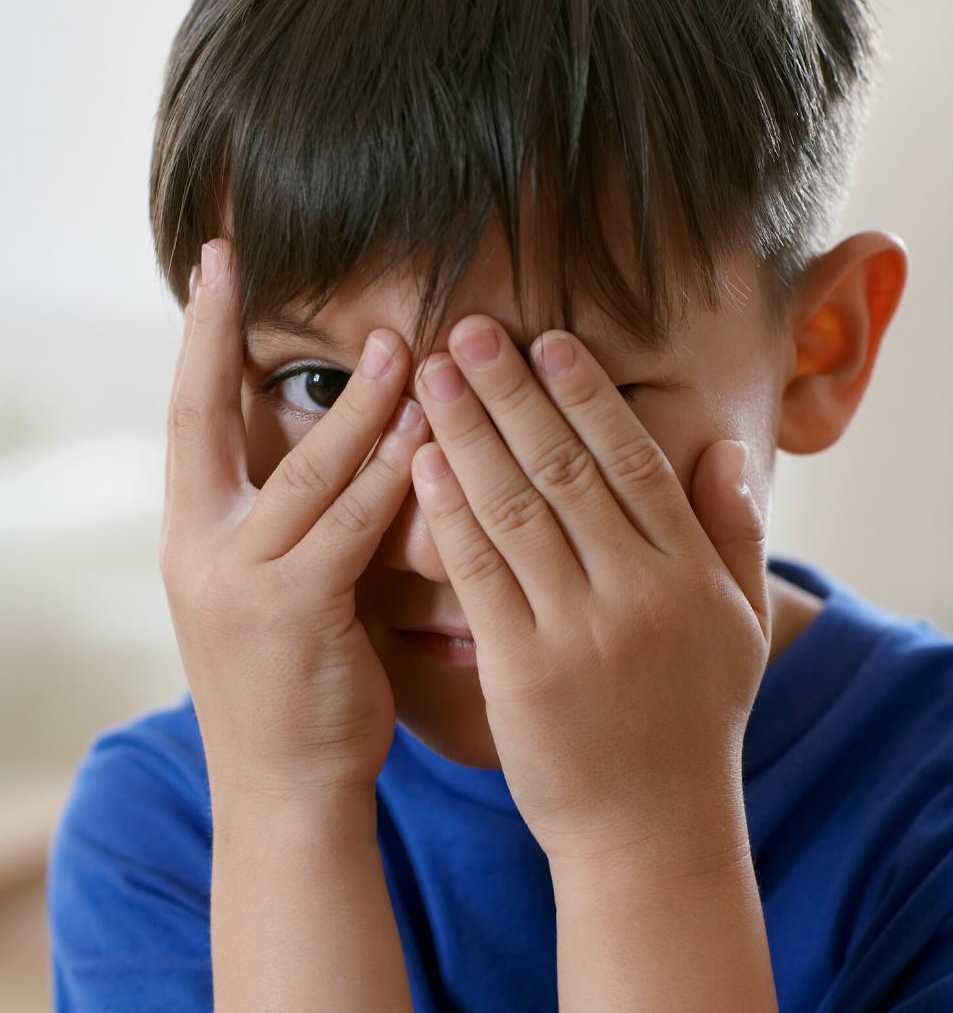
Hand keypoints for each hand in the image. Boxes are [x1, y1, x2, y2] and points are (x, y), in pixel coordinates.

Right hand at [160, 241, 428, 801]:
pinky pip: (351, 526)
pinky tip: (429, 436)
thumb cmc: (287, 683)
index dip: (199, 334)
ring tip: (402, 348)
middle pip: (219, 419)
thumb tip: (326, 438)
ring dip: (359, 407)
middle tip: (301, 278)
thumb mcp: (258, 588)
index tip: (216, 264)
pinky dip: (393, 476)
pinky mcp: (290, 613)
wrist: (281, 790)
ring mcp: (236, 581)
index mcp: (187, 534)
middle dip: (251, 340)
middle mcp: (195, 547)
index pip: (187, 413)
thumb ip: (277, 515)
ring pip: (305, 470)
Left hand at [411, 315, 770, 863]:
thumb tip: (725, 452)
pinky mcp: (522, 669)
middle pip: (566, 467)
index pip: (632, 459)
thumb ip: (735, 536)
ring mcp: (578, 629)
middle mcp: (637, 589)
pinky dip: (451, 510)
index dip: (585, 395)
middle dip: (511, 391)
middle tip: (468, 329)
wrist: (651, 830)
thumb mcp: (738, 627)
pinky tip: (422, 460)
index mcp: (688, 571)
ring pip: (517, 506)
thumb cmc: (693, 724)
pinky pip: (481, 571)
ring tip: (434, 375)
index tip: (547, 341)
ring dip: (469, 432)